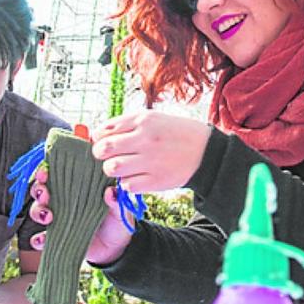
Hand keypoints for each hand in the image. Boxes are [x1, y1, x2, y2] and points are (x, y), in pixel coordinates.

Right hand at [29, 168, 132, 264]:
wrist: (114, 249)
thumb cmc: (115, 223)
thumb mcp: (118, 210)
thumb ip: (115, 200)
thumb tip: (110, 192)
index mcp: (76, 189)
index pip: (56, 174)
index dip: (46, 171)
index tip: (45, 172)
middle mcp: (62, 202)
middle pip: (41, 190)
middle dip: (38, 190)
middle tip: (45, 195)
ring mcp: (57, 220)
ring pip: (37, 211)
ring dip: (38, 212)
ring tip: (48, 217)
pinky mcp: (56, 239)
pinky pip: (40, 239)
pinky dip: (38, 239)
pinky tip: (42, 239)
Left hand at [90, 111, 210, 192]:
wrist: (206, 151)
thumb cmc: (174, 133)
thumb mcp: (152, 118)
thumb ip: (124, 123)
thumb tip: (97, 133)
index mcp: (142, 120)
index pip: (103, 131)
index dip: (98, 139)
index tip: (104, 143)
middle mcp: (145, 139)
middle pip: (103, 149)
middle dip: (100, 154)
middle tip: (109, 156)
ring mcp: (151, 160)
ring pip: (112, 168)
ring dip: (113, 169)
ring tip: (122, 167)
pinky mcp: (157, 180)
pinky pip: (127, 185)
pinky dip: (127, 183)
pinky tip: (136, 177)